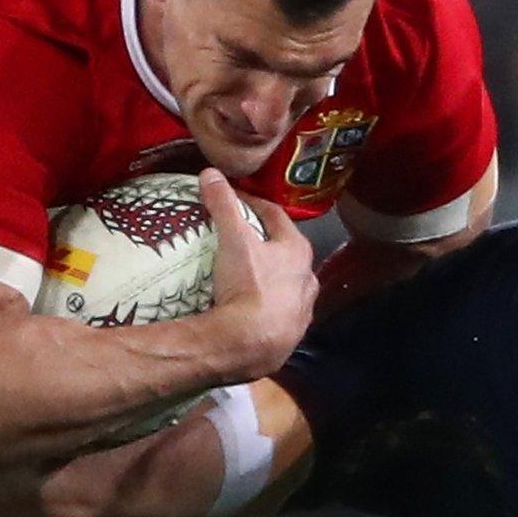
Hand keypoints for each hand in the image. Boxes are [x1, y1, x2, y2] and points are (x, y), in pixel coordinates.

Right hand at [202, 169, 316, 376]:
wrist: (249, 344)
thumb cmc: (248, 285)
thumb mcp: (233, 239)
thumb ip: (223, 205)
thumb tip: (210, 173)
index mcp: (298, 251)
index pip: (277, 217)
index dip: (255, 204)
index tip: (236, 199)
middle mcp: (306, 280)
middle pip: (286, 252)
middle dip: (267, 243)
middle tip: (242, 238)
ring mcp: (300, 311)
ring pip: (287, 286)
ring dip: (271, 278)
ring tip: (247, 276)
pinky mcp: (289, 336)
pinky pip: (278, 315)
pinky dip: (266, 309)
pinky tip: (250, 311)